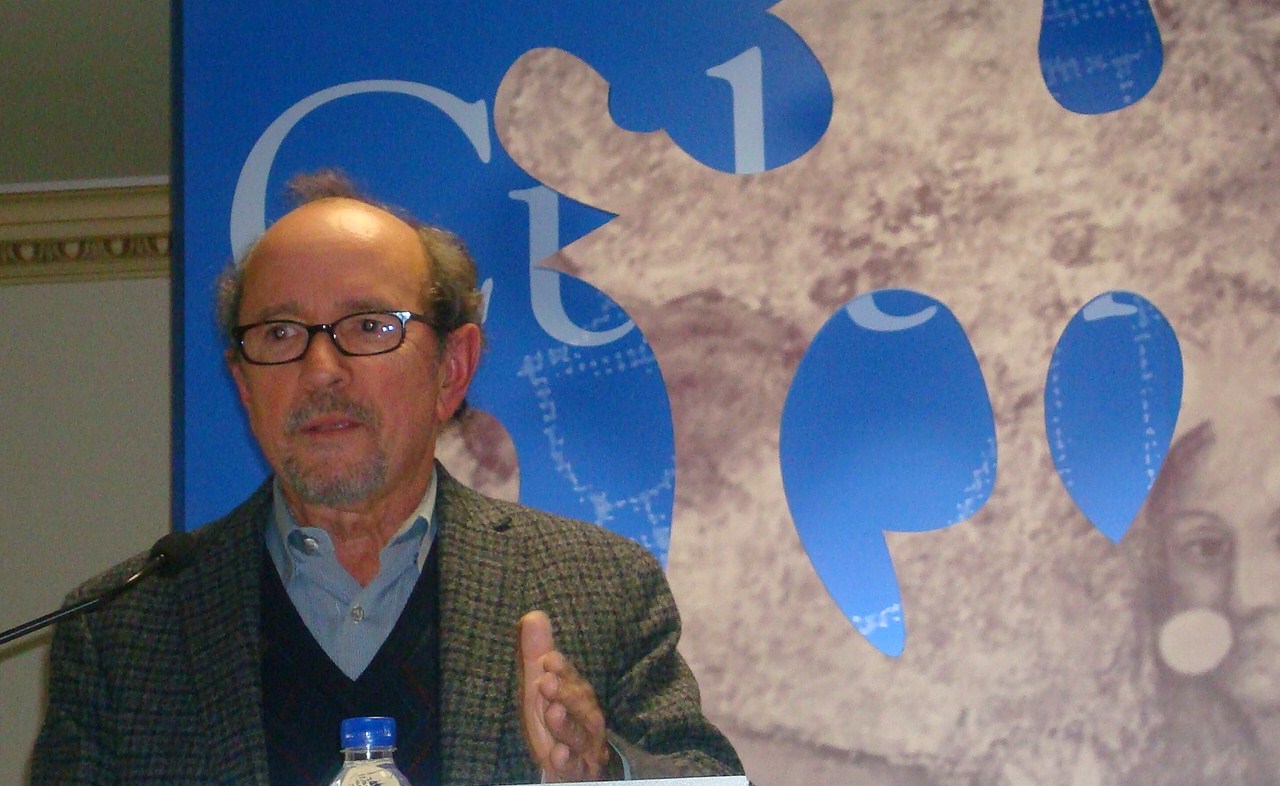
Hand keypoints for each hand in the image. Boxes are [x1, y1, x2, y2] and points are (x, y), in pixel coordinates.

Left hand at [518, 610, 612, 781]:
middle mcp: (587, 717)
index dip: (562, 670)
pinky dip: (570, 762)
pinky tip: (557, 755)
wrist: (582, 762)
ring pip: (580, 736)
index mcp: (577, 694)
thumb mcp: (541, 687)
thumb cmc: (558, 718)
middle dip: (565, 693)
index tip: (547, 659)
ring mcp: (586, 746)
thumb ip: (536, 655)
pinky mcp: (581, 771)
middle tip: (545, 682)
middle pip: (580, 705)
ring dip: (567, 726)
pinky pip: (579, 768)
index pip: (571, 678)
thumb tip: (533, 615)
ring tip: (552, 713)